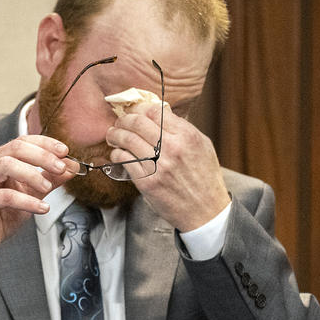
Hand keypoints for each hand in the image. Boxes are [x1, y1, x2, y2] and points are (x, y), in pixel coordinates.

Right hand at [0, 135, 77, 264]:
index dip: (45, 143)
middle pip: (16, 148)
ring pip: (7, 165)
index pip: (22, 141)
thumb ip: (50, 179)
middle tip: (61, 168)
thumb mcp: (31, 194)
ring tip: (47, 187)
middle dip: (42, 156)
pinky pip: (6, 196)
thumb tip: (72, 167)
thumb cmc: (2, 215)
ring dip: (33, 174)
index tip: (64, 151)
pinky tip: (41, 207)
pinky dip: (27, 201)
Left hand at [106, 103, 229, 231]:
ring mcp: (157, 165)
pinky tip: (118, 153)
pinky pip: (123, 159)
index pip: (154, 110)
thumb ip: (182, 128)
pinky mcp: (146, 181)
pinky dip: (117, 153)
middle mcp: (172, 148)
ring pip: (126, 139)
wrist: (205, 211)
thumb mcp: (202, 146)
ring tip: (113, 135)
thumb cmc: (205, 177)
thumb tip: (159, 113)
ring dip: (115, 135)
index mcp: (187, 136)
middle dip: (123, 119)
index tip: (134, 112)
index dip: (139, 109)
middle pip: (137, 122)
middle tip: (119, 122)